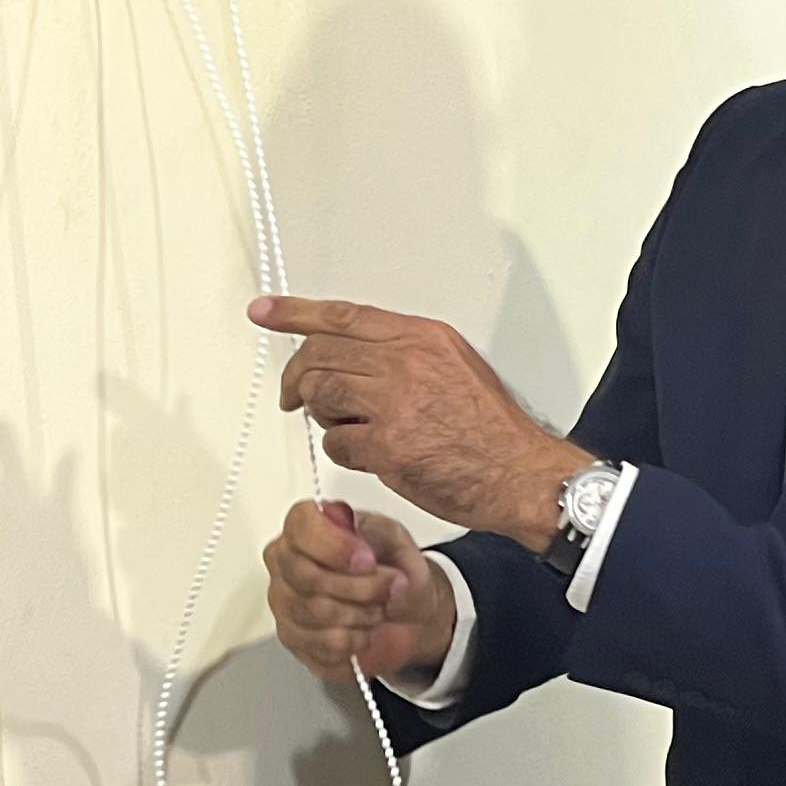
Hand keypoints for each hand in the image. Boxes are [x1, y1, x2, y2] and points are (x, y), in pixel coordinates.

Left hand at [253, 296, 579, 546]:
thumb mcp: (455, 366)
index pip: (344, 315)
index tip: (265, 312)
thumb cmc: (492, 429)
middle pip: (321, 355)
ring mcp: (396, 403)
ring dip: (321, 413)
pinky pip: (336, 442)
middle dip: (299, 378)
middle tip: (296, 396)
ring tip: (344, 425)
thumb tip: (357, 358)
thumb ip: (405, 355)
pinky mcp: (389, 445)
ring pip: (321, 394)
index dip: (296, 313)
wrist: (520, 473)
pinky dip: (343, 450)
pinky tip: (367, 454)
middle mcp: (406, 362)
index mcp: (422, 337)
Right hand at [262, 499, 456, 685]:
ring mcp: (283, 600)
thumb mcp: (394, 538)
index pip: (300, 529)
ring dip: (360, 615)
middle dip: (360, 587)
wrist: (406, 613)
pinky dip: (353, 641)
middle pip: (307, 577)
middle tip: (389, 587)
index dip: (335, 548)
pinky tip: (363, 631)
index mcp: (305, 526)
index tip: (368, 561)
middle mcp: (285, 560)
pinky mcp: (292, 636)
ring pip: (314, 613)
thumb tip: (347, 523)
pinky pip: (318, 644)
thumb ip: (372, 528)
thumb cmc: (392, 570)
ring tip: (378, 609)